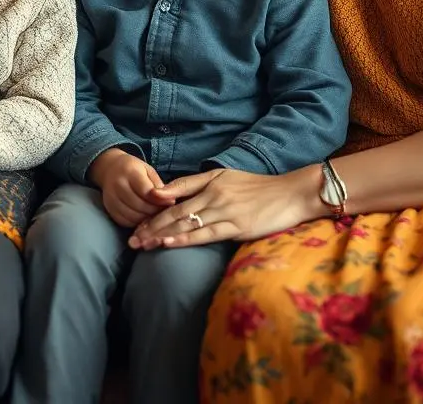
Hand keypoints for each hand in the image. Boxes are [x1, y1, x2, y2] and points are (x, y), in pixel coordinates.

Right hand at [88, 148, 164, 227]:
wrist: (110, 169)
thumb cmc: (133, 169)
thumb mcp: (148, 170)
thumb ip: (158, 185)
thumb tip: (169, 201)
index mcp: (130, 172)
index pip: (146, 191)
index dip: (160, 200)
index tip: (170, 202)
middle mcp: (118, 185)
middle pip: (140, 205)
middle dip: (155, 211)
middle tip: (165, 211)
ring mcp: (111, 199)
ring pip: (133, 216)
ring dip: (147, 219)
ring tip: (155, 215)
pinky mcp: (110, 209)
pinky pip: (126, 222)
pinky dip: (137, 223)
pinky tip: (144, 218)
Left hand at [128, 168, 307, 249]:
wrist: (291, 194)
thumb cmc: (259, 187)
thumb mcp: (226, 176)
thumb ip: (198, 182)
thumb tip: (168, 192)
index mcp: (210, 182)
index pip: (174, 196)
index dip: (154, 211)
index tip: (137, 222)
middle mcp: (214, 195)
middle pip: (175, 212)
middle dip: (151, 226)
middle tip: (132, 240)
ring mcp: (225, 211)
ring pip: (186, 223)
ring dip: (161, 234)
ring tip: (142, 245)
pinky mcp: (237, 227)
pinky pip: (205, 234)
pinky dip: (185, 238)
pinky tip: (169, 243)